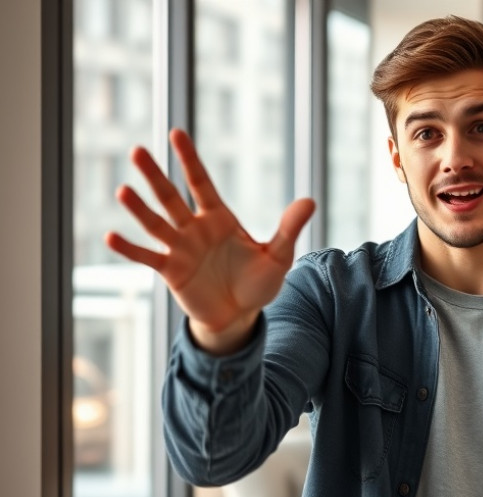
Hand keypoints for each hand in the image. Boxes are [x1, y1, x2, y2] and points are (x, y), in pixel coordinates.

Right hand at [105, 129, 315, 353]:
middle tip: (137, 150)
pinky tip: (110, 236)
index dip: (190, 159)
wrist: (240, 316)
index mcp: (219, 218)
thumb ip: (288, 228)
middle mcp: (195, 228)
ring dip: (139, 209)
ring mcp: (180, 249)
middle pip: (171, 197)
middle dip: (155, 175)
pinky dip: (130, 249)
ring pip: (156, 224)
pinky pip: (148, 257)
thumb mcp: (278, 256)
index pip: (201, 183)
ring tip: (122, 190)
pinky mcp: (171, 272)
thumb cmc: (257, 283)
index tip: (176, 132)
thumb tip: (310, 200)